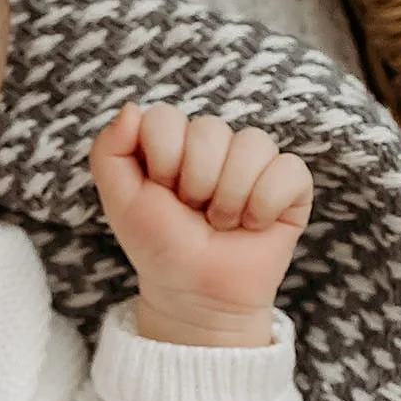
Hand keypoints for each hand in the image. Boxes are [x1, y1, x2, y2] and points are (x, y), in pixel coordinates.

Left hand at [88, 102, 313, 345]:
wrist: (196, 292)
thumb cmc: (159, 244)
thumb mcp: (120, 200)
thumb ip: (108, 151)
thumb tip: (131, 109)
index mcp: (174, 139)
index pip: (165, 117)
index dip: (161, 160)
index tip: (161, 192)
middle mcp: (216, 142)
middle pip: (209, 130)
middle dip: (195, 183)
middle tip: (193, 211)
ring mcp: (255, 160)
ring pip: (252, 145)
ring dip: (229, 198)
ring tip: (222, 221)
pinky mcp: (292, 183)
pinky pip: (288, 170)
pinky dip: (263, 206)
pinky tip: (252, 224)